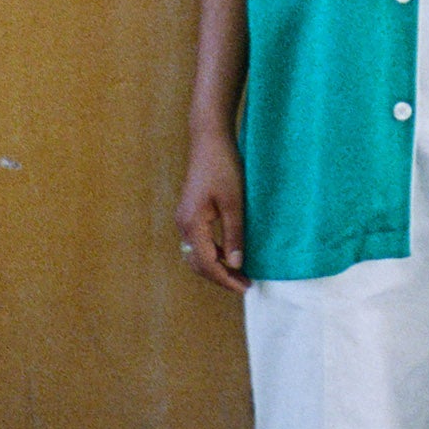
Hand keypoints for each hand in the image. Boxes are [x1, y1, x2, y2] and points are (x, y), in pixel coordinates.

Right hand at [177, 130, 246, 293]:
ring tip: (239, 272)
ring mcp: (184, 219)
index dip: (226, 279)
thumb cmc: (223, 167)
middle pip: (198, 263)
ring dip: (216, 266)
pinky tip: (231, 252)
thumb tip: (236, 264)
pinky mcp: (190, 213)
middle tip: (244, 284)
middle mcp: (183, 224)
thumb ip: (235, 234)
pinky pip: (198, 242)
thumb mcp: (235, 203)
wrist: (209, 140)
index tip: (245, 287)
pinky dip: (213, 252)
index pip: (207, 263)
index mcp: (192, 224)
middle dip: (220, 277)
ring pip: (197, 254)